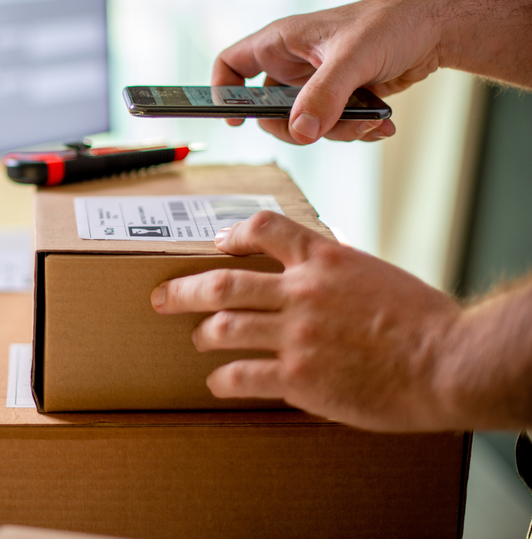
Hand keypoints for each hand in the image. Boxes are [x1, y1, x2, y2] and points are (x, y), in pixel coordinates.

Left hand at [150, 211, 463, 430]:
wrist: (449, 362)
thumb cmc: (424, 322)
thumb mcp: (376, 275)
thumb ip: (335, 273)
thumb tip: (310, 277)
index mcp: (325, 258)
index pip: (264, 228)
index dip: (232, 234)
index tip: (218, 244)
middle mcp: (302, 290)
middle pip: (222, 282)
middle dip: (183, 289)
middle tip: (162, 295)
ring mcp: (295, 334)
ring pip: (223, 326)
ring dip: (203, 333)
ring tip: (197, 338)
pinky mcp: (297, 377)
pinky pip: (241, 375)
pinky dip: (222, 379)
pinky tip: (218, 382)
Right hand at [211, 0, 445, 144]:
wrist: (435, 29)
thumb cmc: (392, 22)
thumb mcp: (352, 58)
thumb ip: (323, 96)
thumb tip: (302, 131)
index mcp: (282, 42)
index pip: (231, 64)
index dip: (223, 92)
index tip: (235, 120)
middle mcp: (293, 63)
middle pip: (268, 110)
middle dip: (297, 127)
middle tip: (317, 131)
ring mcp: (316, 82)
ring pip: (305, 123)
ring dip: (336, 131)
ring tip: (369, 123)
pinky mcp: (340, 97)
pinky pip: (333, 125)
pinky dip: (355, 130)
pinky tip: (379, 124)